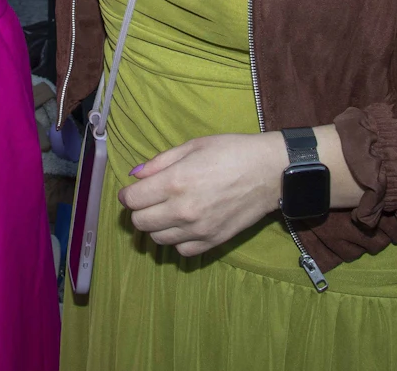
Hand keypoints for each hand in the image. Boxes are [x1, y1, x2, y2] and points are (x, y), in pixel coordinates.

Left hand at [118, 132, 287, 256]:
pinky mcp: (213, 241)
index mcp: (175, 182)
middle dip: (138, 211)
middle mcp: (182, 210)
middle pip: (141, 223)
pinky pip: (182, 250)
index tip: (132, 192)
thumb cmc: (231, 152)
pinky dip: (177, 240)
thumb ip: (160, 162)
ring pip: (158, 239)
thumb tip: (135, 175)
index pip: (132, 200)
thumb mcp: (192, 146)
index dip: (128, 195)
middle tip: (148, 201)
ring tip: (167, 212)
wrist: (268, 172)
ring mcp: (198, 229)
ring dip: (157, 226)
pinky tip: (183, 226)